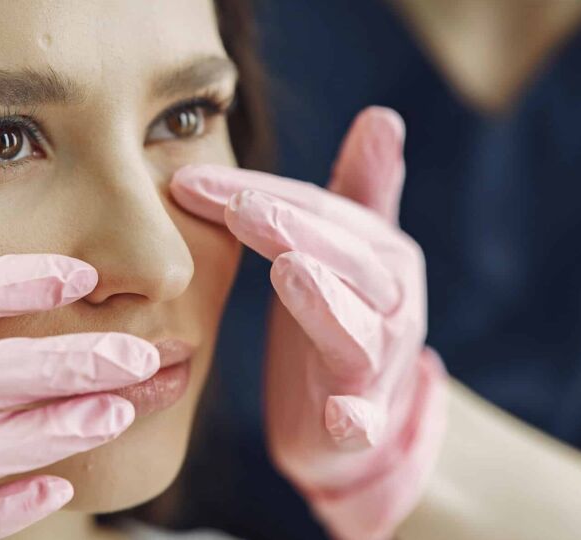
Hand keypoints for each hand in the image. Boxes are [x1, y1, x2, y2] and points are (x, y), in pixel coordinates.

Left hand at [171, 107, 446, 539]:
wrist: (348, 421)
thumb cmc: (338, 320)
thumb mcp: (347, 251)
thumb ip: (362, 188)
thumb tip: (384, 115)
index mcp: (381, 257)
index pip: (322, 213)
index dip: (261, 192)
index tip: (190, 180)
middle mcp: (390, 305)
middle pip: (348, 261)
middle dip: (296, 231)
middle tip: (244, 209)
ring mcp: (380, 366)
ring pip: (358, 332)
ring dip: (326, 305)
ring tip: (291, 274)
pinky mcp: (364, 422)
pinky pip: (364, 422)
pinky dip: (357, 420)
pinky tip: (342, 417)